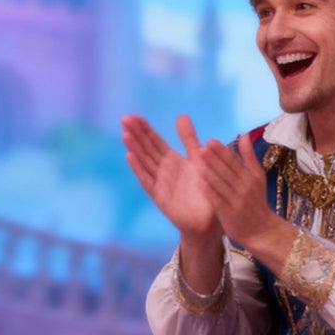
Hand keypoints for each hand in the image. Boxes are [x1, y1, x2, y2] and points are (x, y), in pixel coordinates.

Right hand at [122, 113, 218, 237]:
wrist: (210, 219)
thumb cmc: (205, 190)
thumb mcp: (198, 158)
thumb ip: (189, 139)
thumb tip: (181, 115)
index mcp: (172, 160)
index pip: (154, 141)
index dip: (144, 129)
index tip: (133, 116)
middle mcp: (163, 170)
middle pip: (147, 149)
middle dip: (136, 134)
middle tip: (124, 119)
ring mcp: (160, 183)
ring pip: (145, 162)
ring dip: (135, 148)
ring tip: (125, 134)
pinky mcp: (160, 196)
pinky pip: (148, 180)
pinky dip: (139, 168)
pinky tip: (130, 156)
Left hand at [200, 134, 283, 255]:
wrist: (262, 230)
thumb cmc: (256, 201)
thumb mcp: (257, 177)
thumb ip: (249, 156)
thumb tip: (243, 134)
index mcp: (252, 176)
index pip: (235, 160)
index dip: (222, 151)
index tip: (210, 141)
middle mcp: (245, 187)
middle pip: (226, 170)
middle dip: (213, 159)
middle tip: (200, 148)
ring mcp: (236, 200)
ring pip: (221, 183)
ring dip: (208, 172)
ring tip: (196, 161)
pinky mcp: (228, 213)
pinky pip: (216, 199)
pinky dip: (208, 190)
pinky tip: (198, 182)